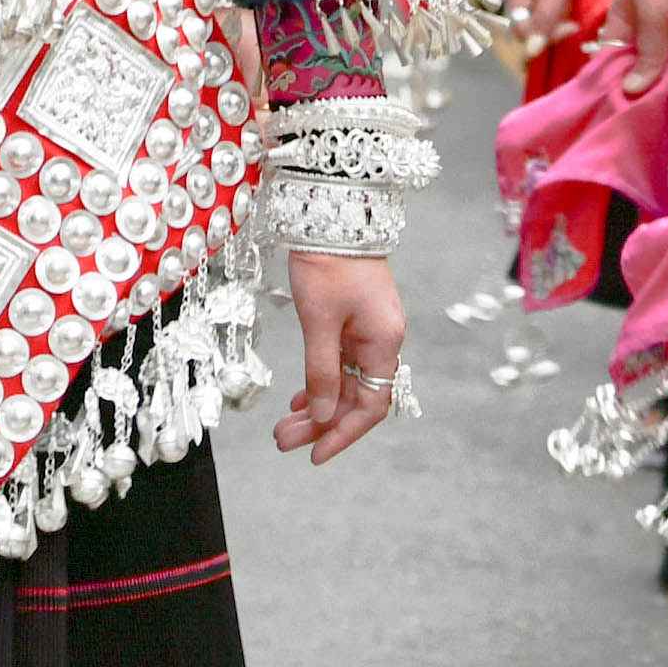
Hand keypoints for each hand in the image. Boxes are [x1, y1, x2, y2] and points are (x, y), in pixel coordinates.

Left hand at [273, 251, 405, 460]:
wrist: (330, 211)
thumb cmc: (328, 263)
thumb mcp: (319, 321)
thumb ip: (322, 371)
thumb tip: (322, 416)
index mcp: (384, 342)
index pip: (370, 405)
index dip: (343, 434)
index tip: (314, 455)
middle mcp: (382, 340)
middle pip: (355, 397)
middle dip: (322, 423)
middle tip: (284, 441)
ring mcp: (367, 329)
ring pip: (345, 381)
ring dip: (317, 405)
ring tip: (284, 426)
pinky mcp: (352, 318)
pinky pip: (339, 362)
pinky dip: (319, 381)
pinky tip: (299, 398)